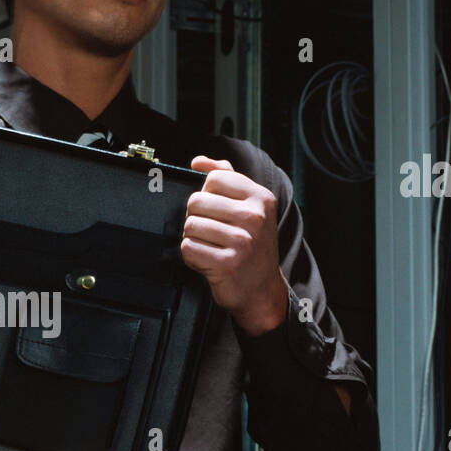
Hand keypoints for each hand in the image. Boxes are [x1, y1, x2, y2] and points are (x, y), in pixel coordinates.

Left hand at [180, 155, 287, 335]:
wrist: (261, 289)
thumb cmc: (252, 245)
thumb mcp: (249, 207)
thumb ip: (225, 178)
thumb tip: (199, 161)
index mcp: (260, 198)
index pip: (214, 179)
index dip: (207, 195)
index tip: (218, 211)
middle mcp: (254, 217)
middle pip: (196, 202)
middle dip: (197, 218)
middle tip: (212, 233)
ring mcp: (242, 241)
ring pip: (190, 226)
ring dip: (193, 238)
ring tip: (211, 247)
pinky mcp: (226, 263)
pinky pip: (188, 248)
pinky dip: (192, 256)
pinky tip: (208, 261)